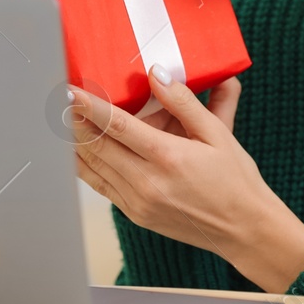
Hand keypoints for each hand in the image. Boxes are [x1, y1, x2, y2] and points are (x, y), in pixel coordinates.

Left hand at [72, 65, 303, 293]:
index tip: (70, 90)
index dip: (89, 107)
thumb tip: (158, 74)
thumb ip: (185, 102)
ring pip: (94, 167)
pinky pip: (101, 185)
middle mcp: (148, 182)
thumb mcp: (219, 134)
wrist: (244, 230)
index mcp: (169, 158)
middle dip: (75, 120)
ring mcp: (138, 202)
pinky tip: (79, 150)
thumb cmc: (236, 181)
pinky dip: (87, 165)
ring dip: (75, 142)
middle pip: (97, 146)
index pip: (118, 127)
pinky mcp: (135, 213)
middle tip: (60, 98)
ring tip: (62, 119)